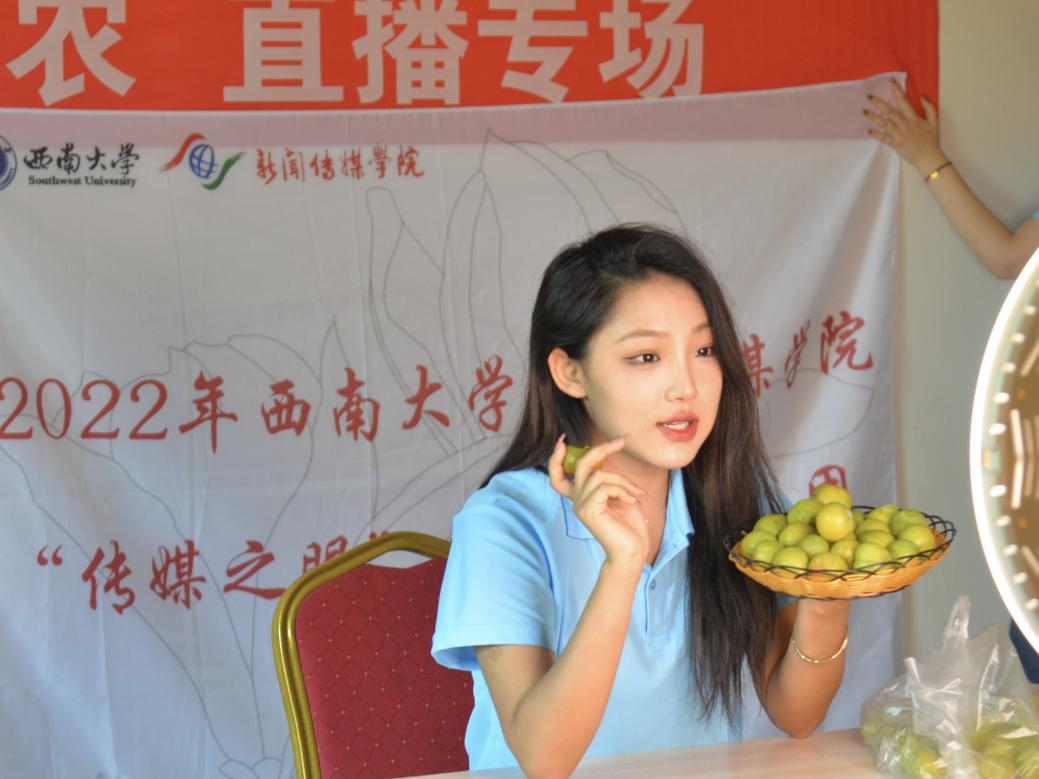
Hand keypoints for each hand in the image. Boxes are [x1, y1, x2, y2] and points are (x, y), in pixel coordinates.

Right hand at [547, 435, 648, 566]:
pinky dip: (623, 490)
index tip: (562, 440)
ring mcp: (580, 505)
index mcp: (581, 497)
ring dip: (622, 480)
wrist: (632, 552)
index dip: (555, 458)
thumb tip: (606, 458)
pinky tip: (633, 500)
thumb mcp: (619, 495)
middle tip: (621, 440)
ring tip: (636, 493)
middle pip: (580, 464)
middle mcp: (577, 500)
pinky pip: (604, 487)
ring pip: (599, 475)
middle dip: (601, 449)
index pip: (558, 476)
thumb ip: (607, 480)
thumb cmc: (629, 526)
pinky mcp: (589, 510)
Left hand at [864, 78, 945, 174]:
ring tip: (864, 111)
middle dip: (879, 103)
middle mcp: (905, 124)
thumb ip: (929, 108)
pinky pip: (884, 138)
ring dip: (873, 117)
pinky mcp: (895, 144)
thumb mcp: (934, 121)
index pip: (904, 101)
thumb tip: (922, 96)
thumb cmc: (931, 140)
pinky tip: (868, 130)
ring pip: (884, 123)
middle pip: (890, 111)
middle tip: (868, 96)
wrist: (928, 157)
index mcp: (914, 117)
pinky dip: (876, 134)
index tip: (890, 82)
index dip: (897, 91)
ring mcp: (899, 134)